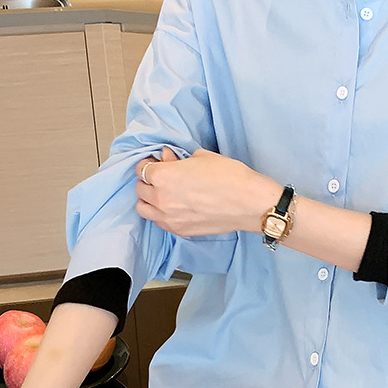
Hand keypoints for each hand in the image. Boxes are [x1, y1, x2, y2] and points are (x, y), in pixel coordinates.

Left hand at [134, 146, 280, 236]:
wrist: (248, 203)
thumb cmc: (229, 176)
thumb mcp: (201, 157)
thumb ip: (178, 159)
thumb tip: (167, 158)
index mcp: (163, 176)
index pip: (142, 169)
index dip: (149, 163)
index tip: (158, 163)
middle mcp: (161, 199)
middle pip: (140, 189)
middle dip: (148, 181)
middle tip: (162, 178)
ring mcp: (169, 218)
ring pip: (143, 209)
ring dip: (149, 200)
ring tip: (163, 195)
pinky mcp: (180, 231)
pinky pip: (159, 222)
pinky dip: (161, 214)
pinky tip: (174, 208)